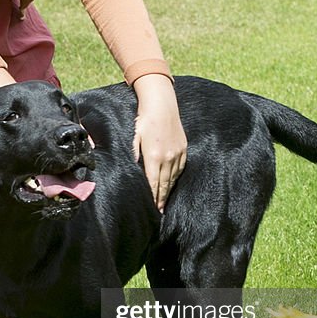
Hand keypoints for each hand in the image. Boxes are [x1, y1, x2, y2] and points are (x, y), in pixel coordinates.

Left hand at [131, 74, 186, 210]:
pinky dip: (175, 178)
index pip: (153, 183)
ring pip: (173, 178)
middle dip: (161, 199)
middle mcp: (167, 157)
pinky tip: (172, 185)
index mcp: (153, 156)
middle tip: (159, 211)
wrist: (162, 105)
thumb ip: (134, 155)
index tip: (152, 208)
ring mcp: (177, 154)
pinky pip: (180, 169)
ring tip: (164, 202)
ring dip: (168, 191)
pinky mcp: (183, 149)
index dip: (153, 197)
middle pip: (164, 184)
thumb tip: (133, 170)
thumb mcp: (134, 137)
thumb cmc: (144, 120)